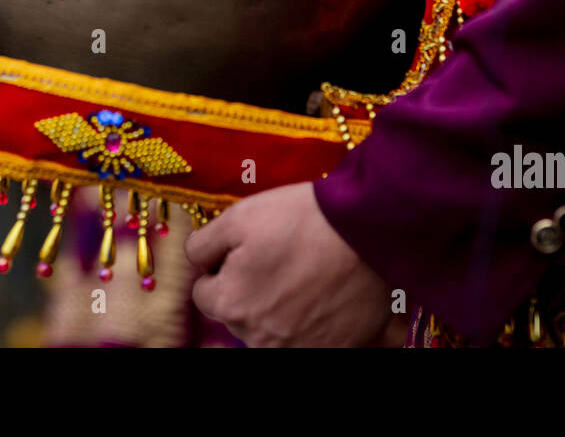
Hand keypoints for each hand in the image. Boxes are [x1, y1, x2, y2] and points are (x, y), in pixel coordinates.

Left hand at [186, 182, 391, 346]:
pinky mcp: (334, 348)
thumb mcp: (239, 217)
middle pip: (239, 313)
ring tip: (306, 272)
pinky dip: (313, 321)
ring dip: (281, 308)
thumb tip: (196, 260)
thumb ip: (203, 244)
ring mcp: (298, 347)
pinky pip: (310, 338)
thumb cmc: (302, 220)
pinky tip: (325, 293)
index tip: (246, 249)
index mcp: (231, 304)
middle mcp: (259, 337)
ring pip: (273, 329)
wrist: (368, 229)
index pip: (204, 293)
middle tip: (280, 256)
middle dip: (250, 289)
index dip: (221, 266)